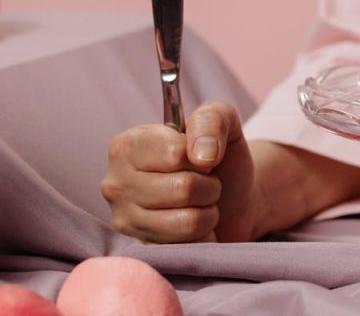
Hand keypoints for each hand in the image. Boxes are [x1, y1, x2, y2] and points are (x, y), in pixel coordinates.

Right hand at [101, 101, 257, 242]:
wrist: (233, 196)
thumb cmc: (220, 155)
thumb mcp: (222, 120)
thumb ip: (212, 119)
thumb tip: (202, 155)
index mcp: (127, 145)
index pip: (176, 153)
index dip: (203, 155)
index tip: (201, 155)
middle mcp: (116, 183)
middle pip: (184, 188)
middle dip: (210, 185)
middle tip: (206, 182)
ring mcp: (125, 220)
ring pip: (187, 221)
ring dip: (209, 211)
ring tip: (201, 201)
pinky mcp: (142, 249)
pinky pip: (188, 246)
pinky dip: (205, 234)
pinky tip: (196, 224)